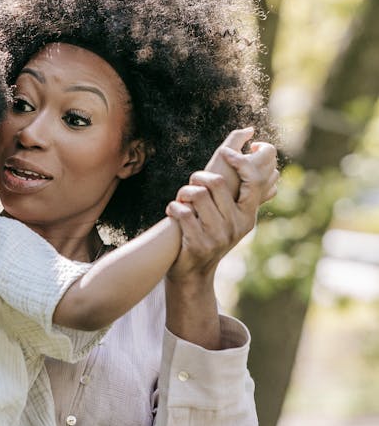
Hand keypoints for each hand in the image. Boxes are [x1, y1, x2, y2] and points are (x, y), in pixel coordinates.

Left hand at [166, 134, 278, 280]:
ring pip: (198, 195)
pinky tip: (172, 211)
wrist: (194, 274)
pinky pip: (183, 212)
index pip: (253, 181)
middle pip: (217, 182)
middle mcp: (237, 225)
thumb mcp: (231, 219)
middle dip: (199, 176)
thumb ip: (240, 194)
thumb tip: (253, 155)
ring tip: (181, 198)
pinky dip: (173, 207)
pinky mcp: (199, 244)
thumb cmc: (210, 236)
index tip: (226, 151)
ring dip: (184, 192)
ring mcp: (218, 236)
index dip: (240, 162)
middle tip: (192, 182)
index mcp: (248, 215)